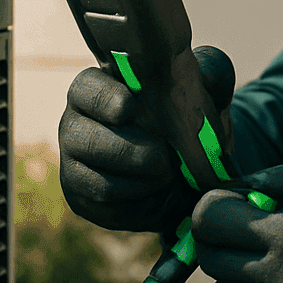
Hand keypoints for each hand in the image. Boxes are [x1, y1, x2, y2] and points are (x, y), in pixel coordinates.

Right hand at [59, 44, 235, 238]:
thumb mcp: (208, 91)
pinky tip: (157, 194)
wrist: (189, 169)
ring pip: (98, 181)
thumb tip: (198, 75)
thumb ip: (209, 74)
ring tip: (167, 176)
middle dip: (129, 152)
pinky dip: (138, 206)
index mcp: (97, 90)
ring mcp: (73, 164)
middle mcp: (76, 125)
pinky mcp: (81, 199)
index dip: (104, 99)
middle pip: (84, 140)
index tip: (129, 107)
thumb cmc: (189, 118)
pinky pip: (106, 208)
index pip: (86, 88)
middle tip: (164, 159)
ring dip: (141, 182)